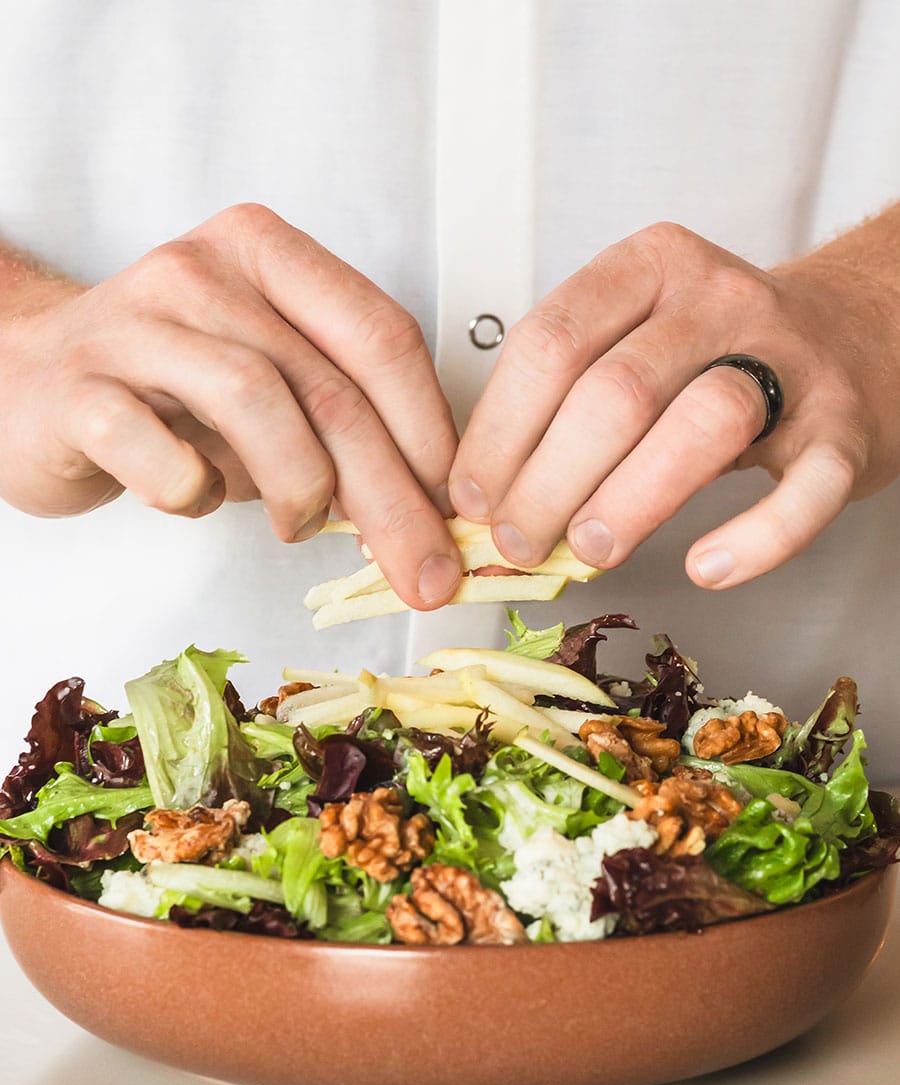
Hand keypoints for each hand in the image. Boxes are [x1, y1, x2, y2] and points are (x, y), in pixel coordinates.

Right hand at [0, 204, 461, 608]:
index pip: (381, 336)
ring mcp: (135, 324)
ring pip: (256, 402)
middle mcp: (204, 272)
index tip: (453, 506)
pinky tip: (193, 496)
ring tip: (298, 524)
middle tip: (421, 568)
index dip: (430, 431)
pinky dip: (192, 493)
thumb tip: (427, 505)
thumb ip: (341, 423)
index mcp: (269, 256)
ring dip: (300, 489)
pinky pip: (156, 450)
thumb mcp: (272, 387)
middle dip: (391, 495)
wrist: (30, 377)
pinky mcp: (77, 388)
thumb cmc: (168, 387)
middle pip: (330, 386)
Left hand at [449, 218, 899, 587]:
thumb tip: (491, 497)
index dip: (499, 429)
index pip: (552, 341)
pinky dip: (755, 539)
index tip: (475, 496)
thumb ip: (570, 398)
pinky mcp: (846, 427)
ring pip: (701, 425)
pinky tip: (708, 568)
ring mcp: (791, 360)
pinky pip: (805, 488)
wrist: (859, 334)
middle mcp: (720, 299)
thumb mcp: (639, 339)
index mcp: (650, 268)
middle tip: (520, 542)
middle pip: (615, 392)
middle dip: (549, 481)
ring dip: (629, 502)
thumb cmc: (722, 352)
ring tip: (592, 551)